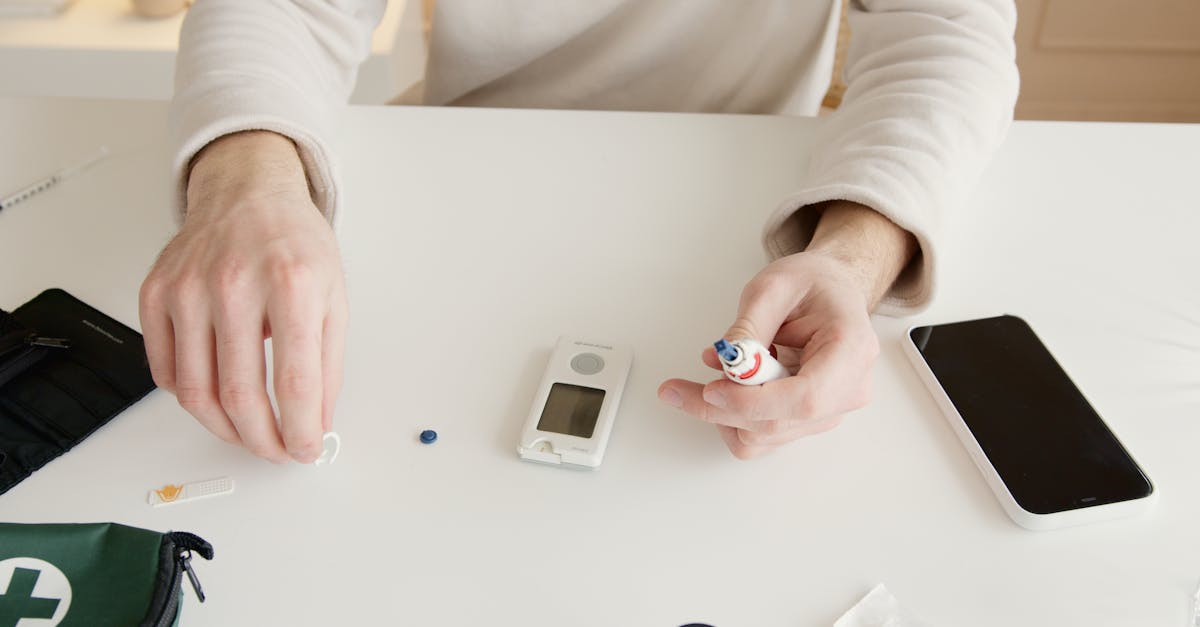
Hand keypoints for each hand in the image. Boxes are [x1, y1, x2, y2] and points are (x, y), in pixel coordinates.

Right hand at [139, 131, 347, 462]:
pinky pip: (165, 370)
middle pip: (239, 395)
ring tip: (248, 435)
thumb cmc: (294, 243)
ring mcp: (188, 288)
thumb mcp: (334, 297)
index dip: (302, 430)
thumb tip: (317, 421)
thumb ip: (328, 363)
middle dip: (262, 441)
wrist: (248, 192)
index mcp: (291, 284)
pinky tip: (215, 398)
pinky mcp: (155, 293)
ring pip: (195, 392)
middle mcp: (234, 284)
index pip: (295, 381)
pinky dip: (190, 398)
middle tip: (277, 452)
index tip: (307, 450)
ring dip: (225, 429)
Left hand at [657, 202, 916, 458]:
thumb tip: (724, 366)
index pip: (806, 398)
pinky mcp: (808, 420)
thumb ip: (748, 327)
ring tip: (708, 372)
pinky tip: (727, 385)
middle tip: (673, 388)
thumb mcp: (773, 286)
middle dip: (719, 409)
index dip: (753, 402)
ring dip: (721, 413)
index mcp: (850, 350)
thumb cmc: (811, 284)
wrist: (831, 291)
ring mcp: (829, 411)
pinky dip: (733, 416)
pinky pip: (762, 437)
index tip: (711, 389)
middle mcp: (848, 391)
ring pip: (763, 436)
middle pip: (777, 423)